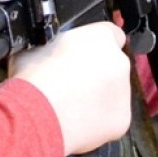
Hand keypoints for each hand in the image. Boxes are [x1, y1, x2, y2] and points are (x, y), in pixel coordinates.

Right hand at [10, 22, 130, 154]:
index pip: (110, 34)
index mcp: (101, 37)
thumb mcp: (38, 46)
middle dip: (96, 74)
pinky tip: (76, 122)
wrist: (37, 116)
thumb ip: (56, 45)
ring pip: (114, 93)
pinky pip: (111, 118)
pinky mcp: (121, 120)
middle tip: (71, 84)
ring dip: (98, 98)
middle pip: (113, 66)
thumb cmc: (33, 79)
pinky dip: (98, 121)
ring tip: (70, 107)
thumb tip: (50, 50)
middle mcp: (119, 62)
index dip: (95, 45)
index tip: (83, 55)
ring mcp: (123, 93)